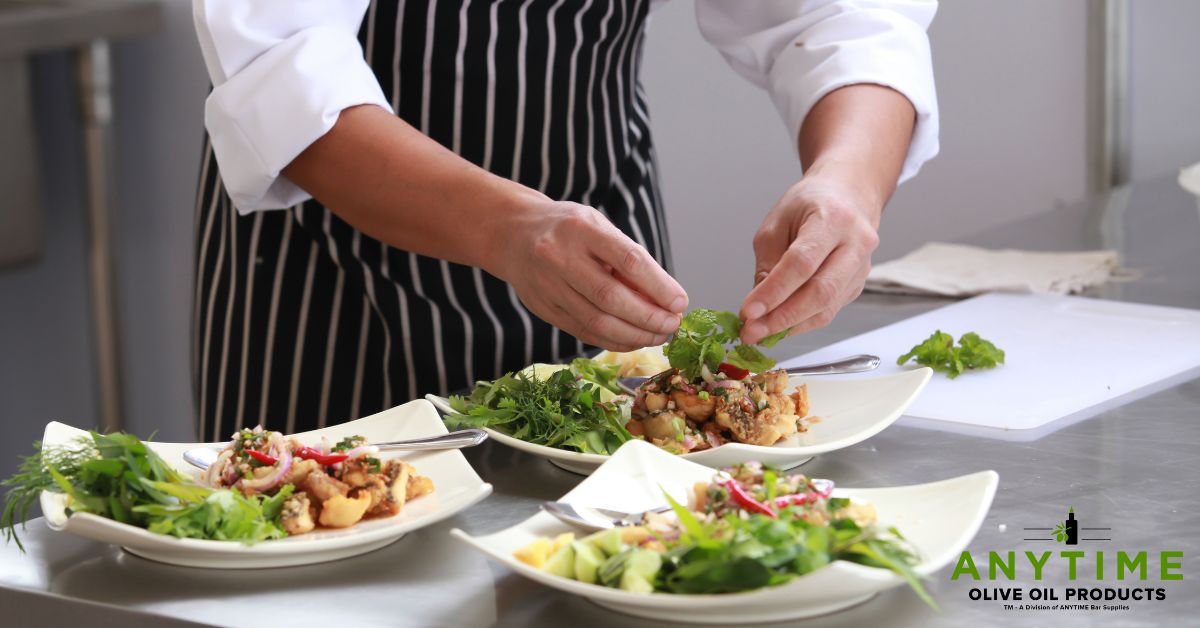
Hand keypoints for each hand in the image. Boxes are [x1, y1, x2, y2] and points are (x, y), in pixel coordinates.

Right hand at [493, 200, 687, 351]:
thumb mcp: (598, 226)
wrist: (513, 234)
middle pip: (611, 297)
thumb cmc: (568, 229)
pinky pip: (583, 332)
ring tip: (659, 335)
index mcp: (582, 228)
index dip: (658, 286)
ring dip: (635, 335)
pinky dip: (614, 340)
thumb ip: (627, 257)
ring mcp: (548, 285)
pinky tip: (634, 340)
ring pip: (596, 321)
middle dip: (648, 317)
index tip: (680, 303)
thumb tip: (665, 298)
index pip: (627, 260)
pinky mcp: (543, 308)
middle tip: (673, 325)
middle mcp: (560, 256)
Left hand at [738, 175, 880, 343]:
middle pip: (821, 291)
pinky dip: (802, 322)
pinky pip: (829, 310)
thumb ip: (768, 262)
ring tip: (759, 332)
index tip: (748, 312)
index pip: (802, 263)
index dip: (774, 291)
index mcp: (833, 219)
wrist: (848, 195)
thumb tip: (759, 304)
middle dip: (782, 318)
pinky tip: (779, 325)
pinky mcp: (858, 284)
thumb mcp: (777, 222)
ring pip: (827, 307)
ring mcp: (862, 267)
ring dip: (790, 326)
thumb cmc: (810, 204)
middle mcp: (856, 243)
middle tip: (752, 332)